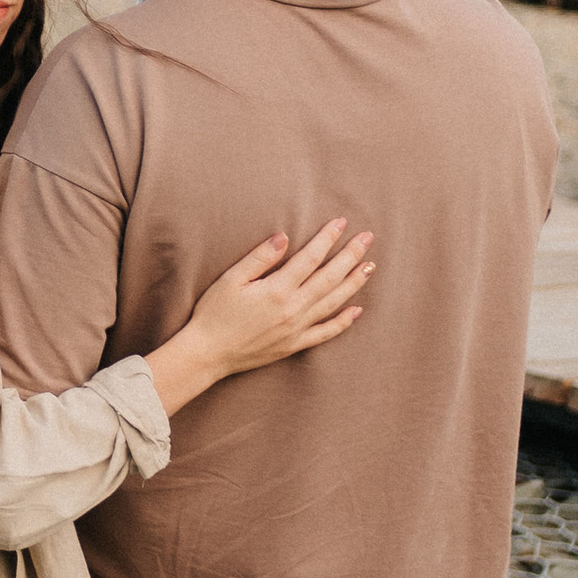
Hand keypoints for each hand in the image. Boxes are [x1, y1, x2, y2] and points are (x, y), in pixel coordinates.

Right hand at [181, 215, 374, 383]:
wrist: (207, 354)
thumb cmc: (214, 313)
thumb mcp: (231, 279)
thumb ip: (260, 257)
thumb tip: (285, 236)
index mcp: (277, 290)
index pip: (310, 258)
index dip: (328, 238)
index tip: (341, 223)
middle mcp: (293, 310)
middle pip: (330, 278)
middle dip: (350, 256)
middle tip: (367, 238)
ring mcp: (296, 329)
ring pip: (333, 303)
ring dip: (353, 283)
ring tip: (370, 266)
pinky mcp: (294, 345)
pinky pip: (325, 332)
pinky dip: (343, 321)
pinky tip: (356, 310)